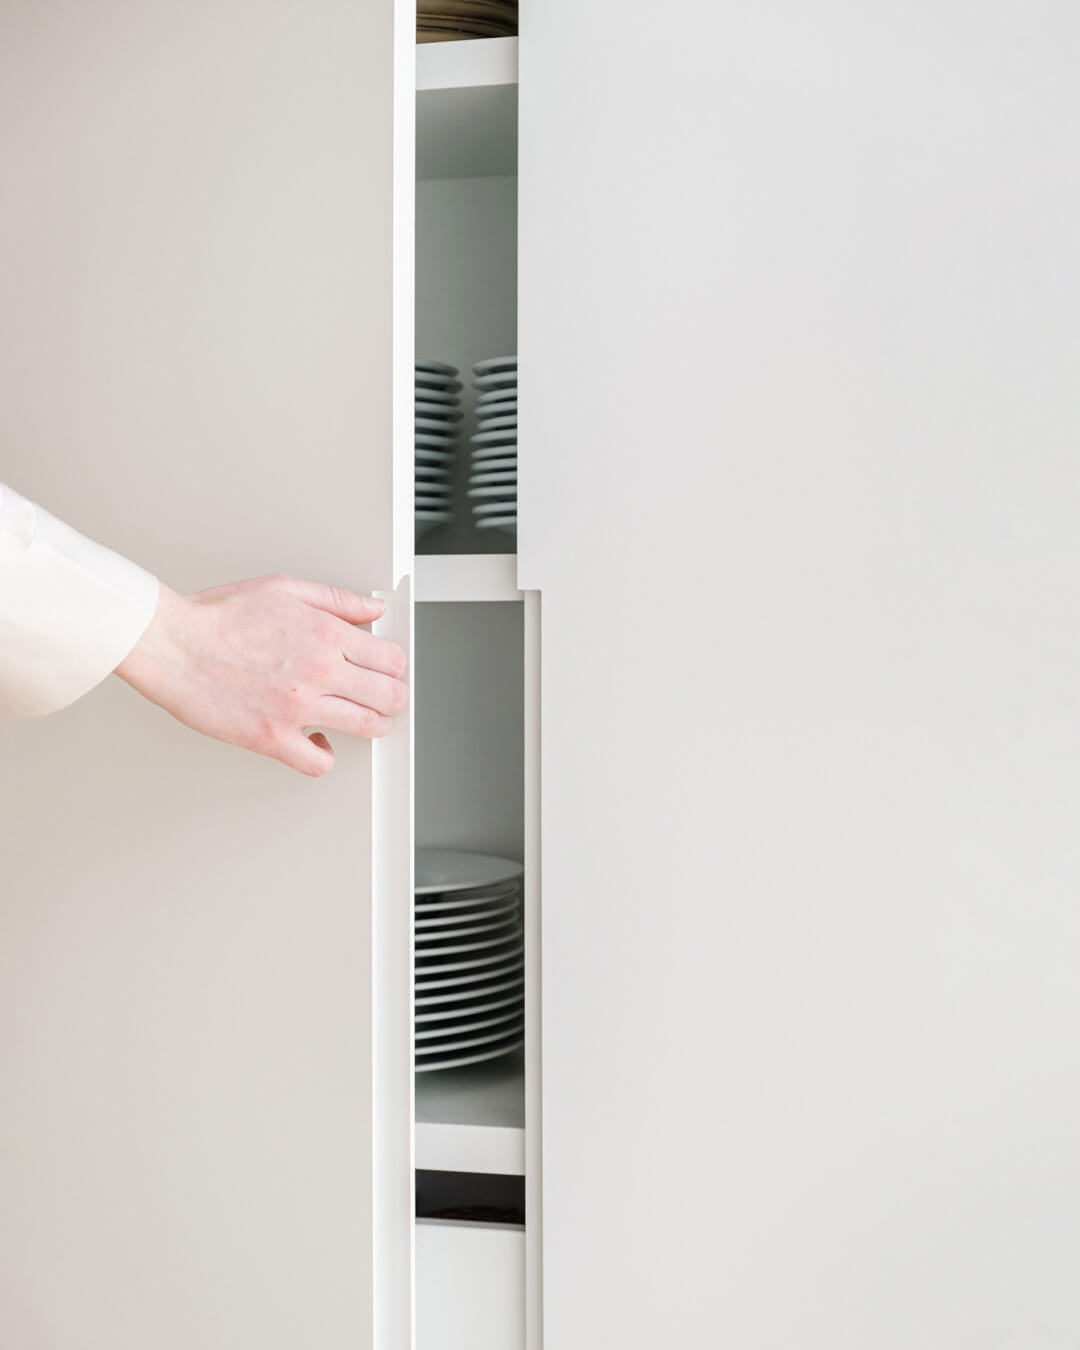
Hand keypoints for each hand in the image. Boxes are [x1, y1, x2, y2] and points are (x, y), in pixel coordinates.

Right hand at [114, 574, 407, 775]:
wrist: (172, 644)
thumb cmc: (217, 616)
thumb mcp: (284, 589)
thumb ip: (336, 599)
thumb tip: (372, 607)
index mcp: (324, 633)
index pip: (390, 659)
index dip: (394, 666)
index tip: (387, 669)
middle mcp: (318, 670)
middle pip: (389, 696)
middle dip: (392, 698)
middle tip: (384, 698)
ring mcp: (297, 707)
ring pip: (366, 727)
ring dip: (371, 725)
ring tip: (361, 719)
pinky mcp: (273, 737)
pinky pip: (318, 762)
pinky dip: (324, 756)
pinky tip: (317, 742)